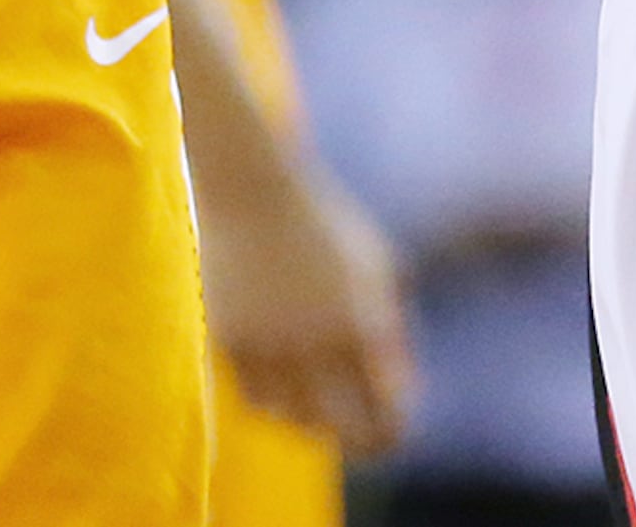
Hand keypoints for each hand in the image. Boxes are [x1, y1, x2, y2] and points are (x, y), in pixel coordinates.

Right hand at [202, 145, 415, 461]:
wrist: (252, 189)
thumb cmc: (324, 225)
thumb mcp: (376, 263)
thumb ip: (392, 323)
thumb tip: (403, 386)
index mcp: (363, 321)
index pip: (385, 411)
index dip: (391, 434)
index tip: (391, 440)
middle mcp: (319, 341)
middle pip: (341, 429)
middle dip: (357, 443)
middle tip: (361, 446)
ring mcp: (272, 344)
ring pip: (295, 420)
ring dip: (312, 425)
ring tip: (321, 416)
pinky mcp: (233, 343)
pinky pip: (258, 399)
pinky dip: (275, 406)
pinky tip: (287, 398)